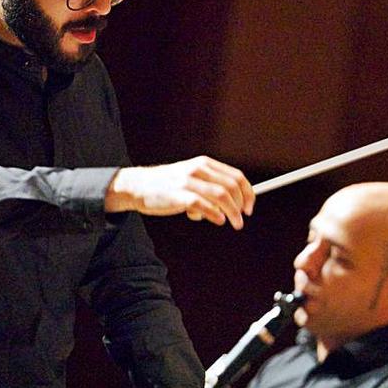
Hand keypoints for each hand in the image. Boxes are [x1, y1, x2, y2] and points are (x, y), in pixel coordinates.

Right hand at [105, 156, 254, 229]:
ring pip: (221, 196)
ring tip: (233, 223)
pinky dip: (214, 215)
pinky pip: (203, 205)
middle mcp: (198, 169)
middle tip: (241, 219)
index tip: (249, 207)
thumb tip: (235, 202)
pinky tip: (217, 220)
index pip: (236, 176)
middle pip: (231, 186)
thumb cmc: (168, 186)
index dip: (247, 193)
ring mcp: (188, 181)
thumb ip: (211, 185)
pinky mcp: (179, 195)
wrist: (138, 186)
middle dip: (241, 205)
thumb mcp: (191, 177)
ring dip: (232, 212)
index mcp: (204, 164)